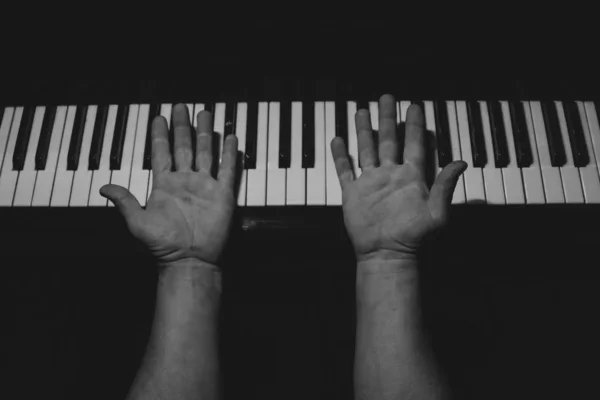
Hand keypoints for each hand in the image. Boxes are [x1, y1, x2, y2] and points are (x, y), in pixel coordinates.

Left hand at [100, 104, 237, 268]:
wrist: (190, 260)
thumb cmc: (163, 246)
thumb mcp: (138, 223)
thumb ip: (125, 202)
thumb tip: (103, 188)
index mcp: (164, 185)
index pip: (161, 153)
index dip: (159, 135)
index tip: (159, 117)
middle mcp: (185, 181)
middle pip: (183, 146)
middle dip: (182, 126)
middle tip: (181, 107)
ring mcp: (204, 186)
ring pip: (205, 152)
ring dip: (205, 133)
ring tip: (205, 114)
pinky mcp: (222, 195)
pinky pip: (227, 170)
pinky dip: (229, 154)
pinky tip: (230, 139)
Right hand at [330, 94, 466, 261]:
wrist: (387, 253)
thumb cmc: (414, 237)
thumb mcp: (437, 212)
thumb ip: (445, 186)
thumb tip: (461, 163)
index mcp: (411, 177)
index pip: (414, 144)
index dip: (415, 125)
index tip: (415, 106)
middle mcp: (390, 175)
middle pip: (389, 140)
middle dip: (388, 118)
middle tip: (387, 97)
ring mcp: (371, 183)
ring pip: (367, 149)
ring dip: (364, 131)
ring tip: (361, 110)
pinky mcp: (353, 193)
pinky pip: (345, 170)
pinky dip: (340, 156)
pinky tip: (338, 140)